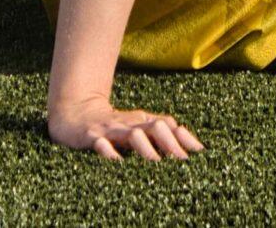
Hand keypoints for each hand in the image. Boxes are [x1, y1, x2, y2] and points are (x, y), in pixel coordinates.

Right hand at [47, 99, 201, 161]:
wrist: (75, 113)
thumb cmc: (113, 126)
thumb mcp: (137, 127)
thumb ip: (161, 134)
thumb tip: (193, 146)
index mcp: (143, 122)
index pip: (168, 126)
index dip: (184, 138)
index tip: (200, 153)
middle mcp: (130, 124)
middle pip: (154, 127)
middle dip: (170, 143)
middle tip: (182, 161)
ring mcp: (111, 130)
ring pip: (131, 135)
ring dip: (145, 148)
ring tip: (156, 162)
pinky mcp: (91, 137)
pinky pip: (101, 144)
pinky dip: (109, 152)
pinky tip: (117, 162)